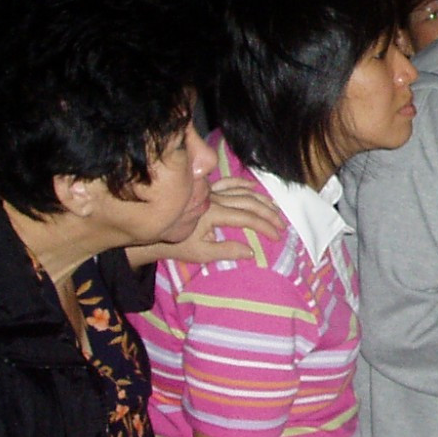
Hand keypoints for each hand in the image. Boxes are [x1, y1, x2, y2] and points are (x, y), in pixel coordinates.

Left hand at [128, 176, 285, 267]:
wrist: (155, 233)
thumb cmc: (177, 245)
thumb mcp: (201, 254)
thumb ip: (226, 252)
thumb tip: (252, 252)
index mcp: (213, 213)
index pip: (247, 218)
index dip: (265, 226)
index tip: (278, 236)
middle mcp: (214, 198)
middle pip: (249, 202)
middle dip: (268, 214)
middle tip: (282, 225)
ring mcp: (211, 191)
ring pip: (242, 191)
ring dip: (261, 200)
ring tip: (275, 209)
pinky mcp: (207, 189)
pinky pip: (228, 182)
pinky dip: (243, 184)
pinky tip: (254, 188)